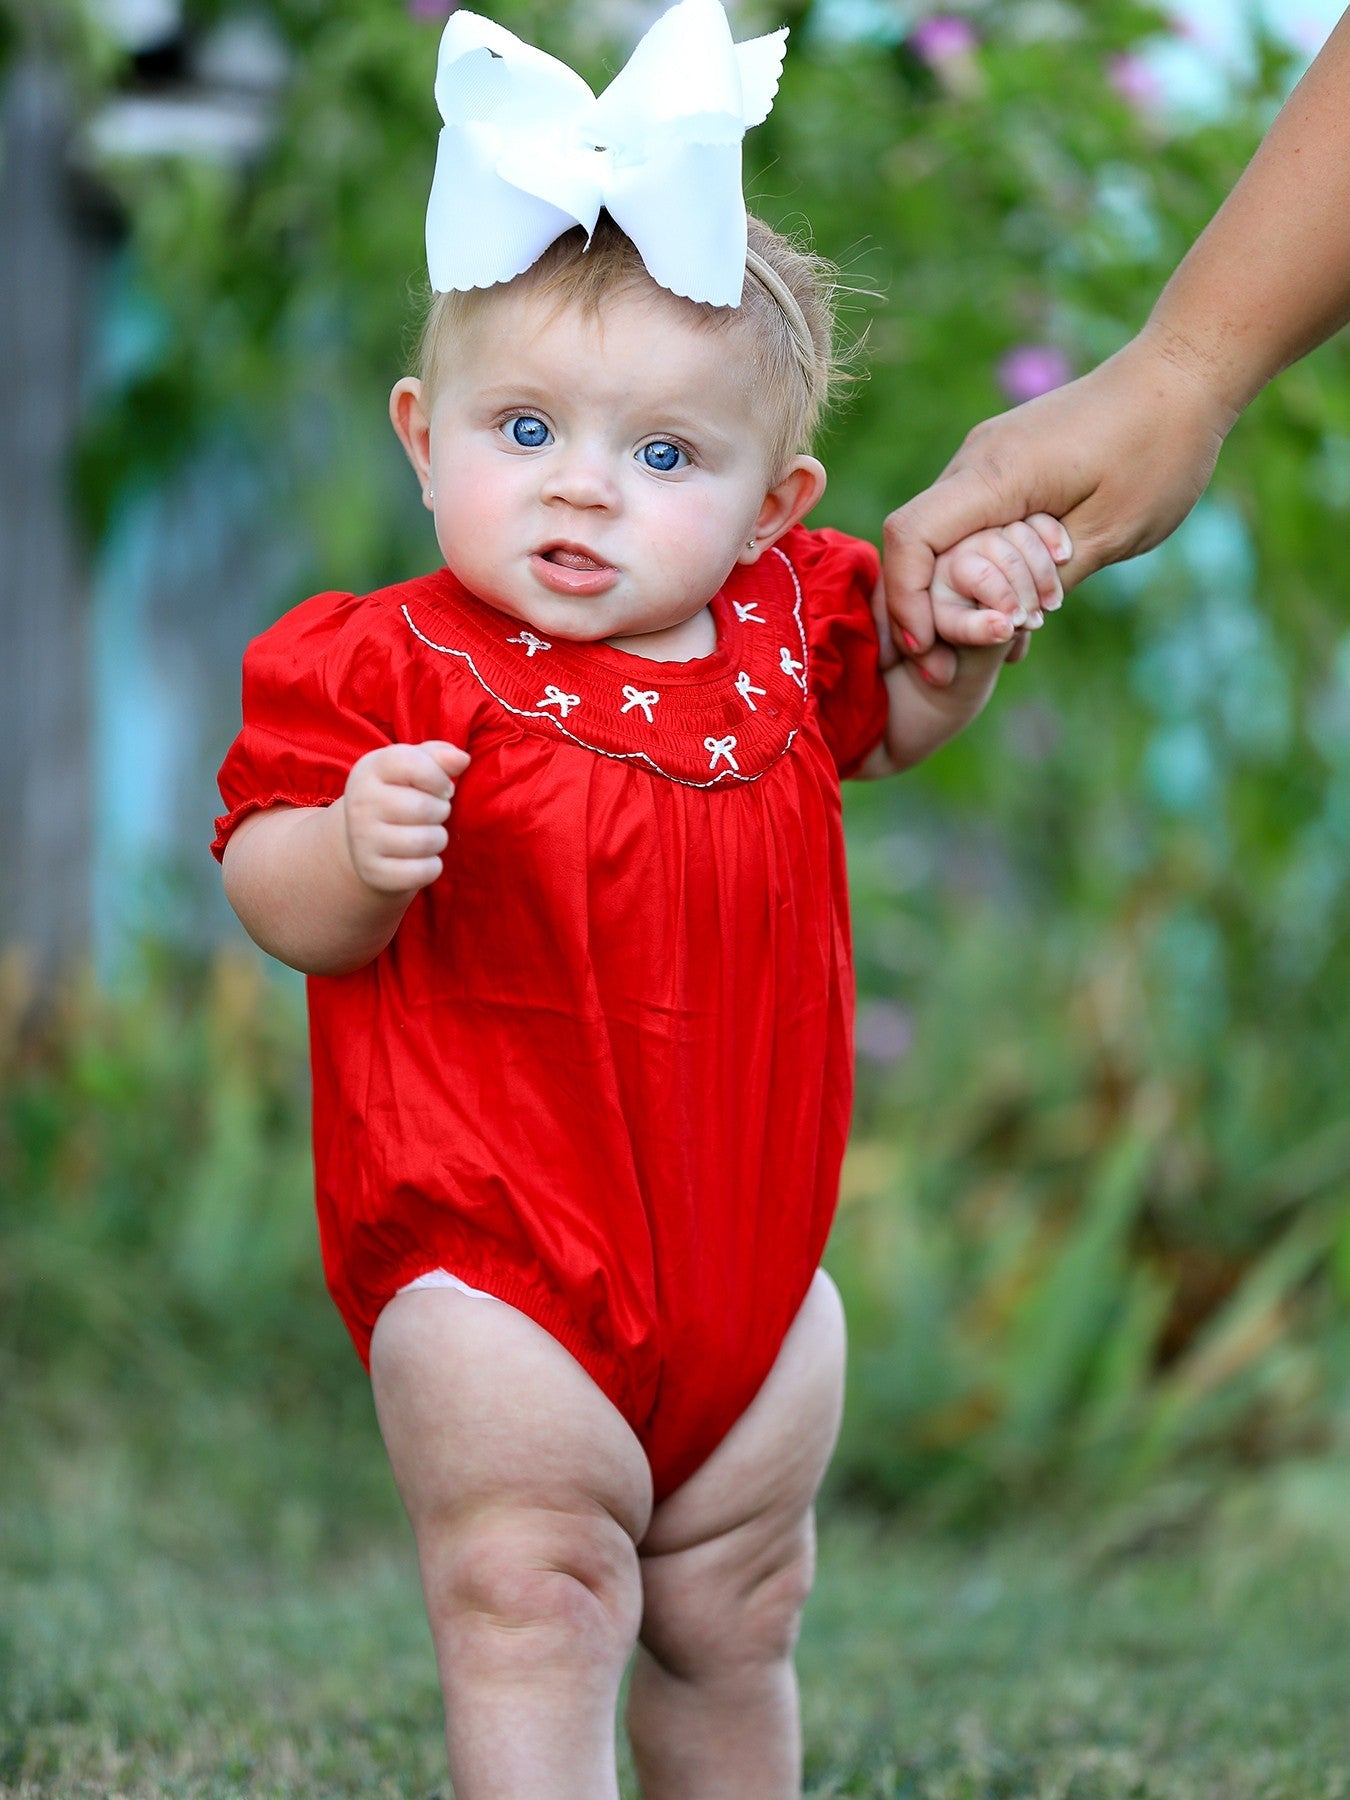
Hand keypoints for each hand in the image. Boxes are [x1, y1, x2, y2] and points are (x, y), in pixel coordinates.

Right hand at [342, 740, 469, 894]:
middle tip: (432, 813)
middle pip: (426, 808)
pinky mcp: (373, 872)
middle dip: (441, 811)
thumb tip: (462, 759)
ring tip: (427, 833)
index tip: (440, 787)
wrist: (365, 839)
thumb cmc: (400, 793)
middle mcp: (360, 804)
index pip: (414, 763)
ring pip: (428, 841)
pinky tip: (421, 858)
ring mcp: (363, 840)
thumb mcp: (414, 766)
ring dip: (439, 838)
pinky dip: (432, 866)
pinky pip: (423, 871)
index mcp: (369, 770)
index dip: (439, 777)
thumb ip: (439, 756)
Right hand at [879, 329, 1235, 683]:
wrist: (1183, 374)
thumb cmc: (1159, 449)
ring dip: (962, 590)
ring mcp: (987, 456)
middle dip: (929, 608)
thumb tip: (1003, 620)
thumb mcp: (1111, 532)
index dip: (905, 599)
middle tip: (956, 668)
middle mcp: (976, 459)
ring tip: (1004, 639)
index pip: (911, 536)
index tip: (928, 650)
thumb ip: (1050, 580)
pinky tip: (1019, 604)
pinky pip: (975, 521)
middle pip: (918, 542)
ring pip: (946, 535)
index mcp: (997, 472)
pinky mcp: (1006, 461)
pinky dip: (985, 566)